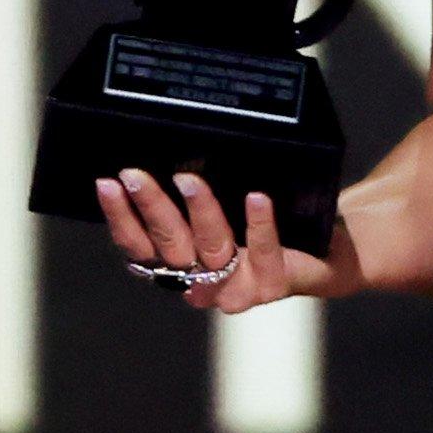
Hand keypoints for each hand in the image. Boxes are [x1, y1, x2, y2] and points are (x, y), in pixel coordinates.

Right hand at [94, 168, 344, 311]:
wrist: (327, 252)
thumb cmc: (267, 222)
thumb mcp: (224, 206)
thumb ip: (194, 193)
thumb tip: (163, 144)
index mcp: (181, 267)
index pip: (139, 246)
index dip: (120, 217)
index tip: (106, 182)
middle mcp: (202, 284)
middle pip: (169, 245)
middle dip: (150, 207)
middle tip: (135, 173)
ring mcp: (238, 288)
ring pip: (210, 249)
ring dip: (198, 212)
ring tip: (190, 179)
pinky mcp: (274, 285)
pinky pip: (263, 253)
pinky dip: (259, 225)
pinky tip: (256, 197)